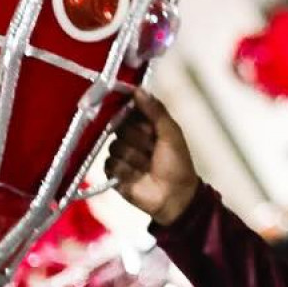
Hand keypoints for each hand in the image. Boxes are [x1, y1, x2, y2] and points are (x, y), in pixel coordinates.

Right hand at [106, 90, 202, 225]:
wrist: (174, 197)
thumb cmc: (177, 164)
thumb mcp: (171, 133)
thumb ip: (156, 111)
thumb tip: (138, 90)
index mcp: (145, 125)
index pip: (128, 110)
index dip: (133, 115)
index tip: (142, 121)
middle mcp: (130, 137)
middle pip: (119, 127)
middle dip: (137, 139)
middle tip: (151, 149)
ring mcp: (121, 155)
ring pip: (114, 147)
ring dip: (134, 158)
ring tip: (147, 167)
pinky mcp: (113, 173)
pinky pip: (110, 164)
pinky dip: (126, 171)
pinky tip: (138, 177)